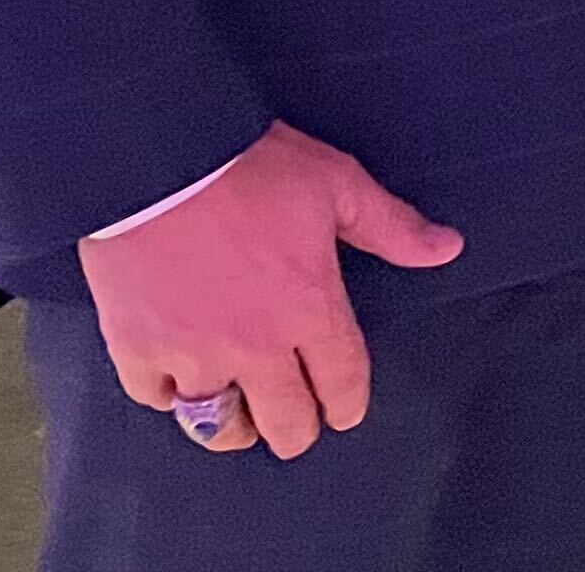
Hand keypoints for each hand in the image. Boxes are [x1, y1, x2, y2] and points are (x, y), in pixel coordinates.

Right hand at [76, 122, 460, 458]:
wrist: (160, 155)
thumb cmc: (252, 166)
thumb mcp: (337, 184)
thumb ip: (391, 226)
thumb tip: (447, 248)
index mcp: (309, 310)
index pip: (342, 385)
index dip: (346, 405)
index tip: (343, 410)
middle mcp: (255, 347)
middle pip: (285, 423)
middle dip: (297, 428)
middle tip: (295, 421)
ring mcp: (193, 355)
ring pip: (219, 426)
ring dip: (235, 425)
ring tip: (241, 414)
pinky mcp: (137, 349)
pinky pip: (156, 398)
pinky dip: (168, 394)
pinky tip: (178, 382)